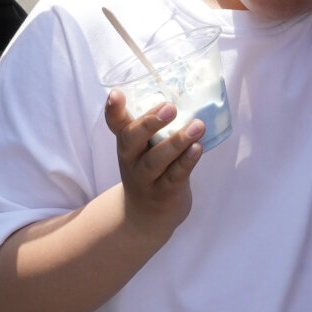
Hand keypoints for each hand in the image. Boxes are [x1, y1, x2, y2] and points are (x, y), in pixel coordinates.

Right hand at [105, 88, 201, 238]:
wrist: (145, 218)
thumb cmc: (150, 171)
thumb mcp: (144, 149)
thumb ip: (155, 128)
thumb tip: (187, 94)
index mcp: (126, 143)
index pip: (116, 124)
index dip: (113, 109)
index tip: (116, 93)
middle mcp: (131, 160)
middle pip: (132, 140)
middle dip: (150, 122)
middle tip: (170, 107)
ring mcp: (145, 179)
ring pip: (156, 160)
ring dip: (177, 142)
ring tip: (197, 126)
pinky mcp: (163, 194)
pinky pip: (174, 177)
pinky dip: (186, 162)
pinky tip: (198, 148)